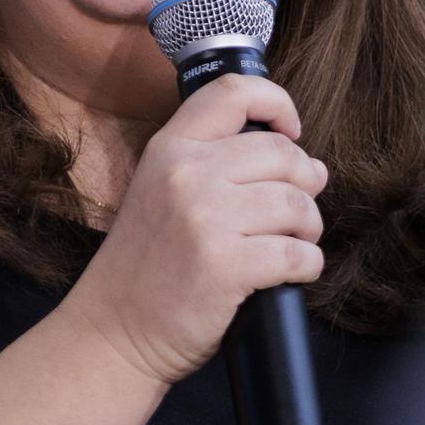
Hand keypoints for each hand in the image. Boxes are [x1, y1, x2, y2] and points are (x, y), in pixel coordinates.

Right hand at [61, 74, 327, 386]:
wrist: (113, 331)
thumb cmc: (147, 266)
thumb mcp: (162, 192)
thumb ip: (218, 165)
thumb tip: (311, 163)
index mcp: (170, 149)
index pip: (234, 93)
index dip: (278, 103)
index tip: (292, 132)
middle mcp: (186, 174)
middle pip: (282, 153)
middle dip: (306, 182)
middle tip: (298, 209)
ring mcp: (205, 219)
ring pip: (297, 204)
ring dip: (309, 226)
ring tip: (297, 241)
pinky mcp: (227, 266)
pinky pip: (298, 253)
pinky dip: (308, 264)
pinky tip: (293, 272)